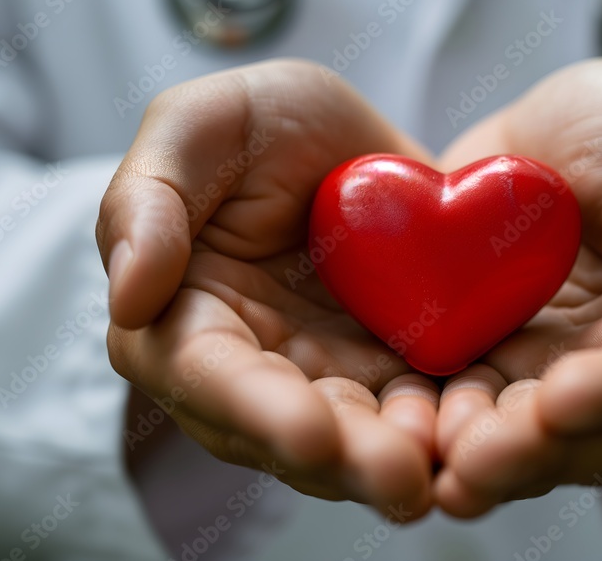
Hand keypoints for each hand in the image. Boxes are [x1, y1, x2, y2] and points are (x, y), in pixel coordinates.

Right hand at [96, 60, 437, 518]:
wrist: (345, 135)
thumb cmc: (254, 125)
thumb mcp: (196, 126)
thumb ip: (148, 201)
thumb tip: (127, 299)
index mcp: (187, 318)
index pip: (209, 376)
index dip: (257, 409)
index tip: (310, 435)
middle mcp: (256, 365)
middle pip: (289, 431)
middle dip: (344, 459)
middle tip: (398, 477)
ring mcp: (329, 372)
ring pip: (358, 436)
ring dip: (396, 458)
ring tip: (439, 469)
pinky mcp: (391, 366)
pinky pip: (417, 405)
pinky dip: (443, 425)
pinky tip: (474, 434)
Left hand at [432, 59, 601, 516]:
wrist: (546, 134)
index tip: (560, 402)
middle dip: (543, 451)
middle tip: (480, 462)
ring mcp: (571, 375)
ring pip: (542, 439)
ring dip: (494, 460)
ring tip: (443, 468)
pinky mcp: (509, 369)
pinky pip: (482, 411)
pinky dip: (449, 430)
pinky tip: (412, 440)